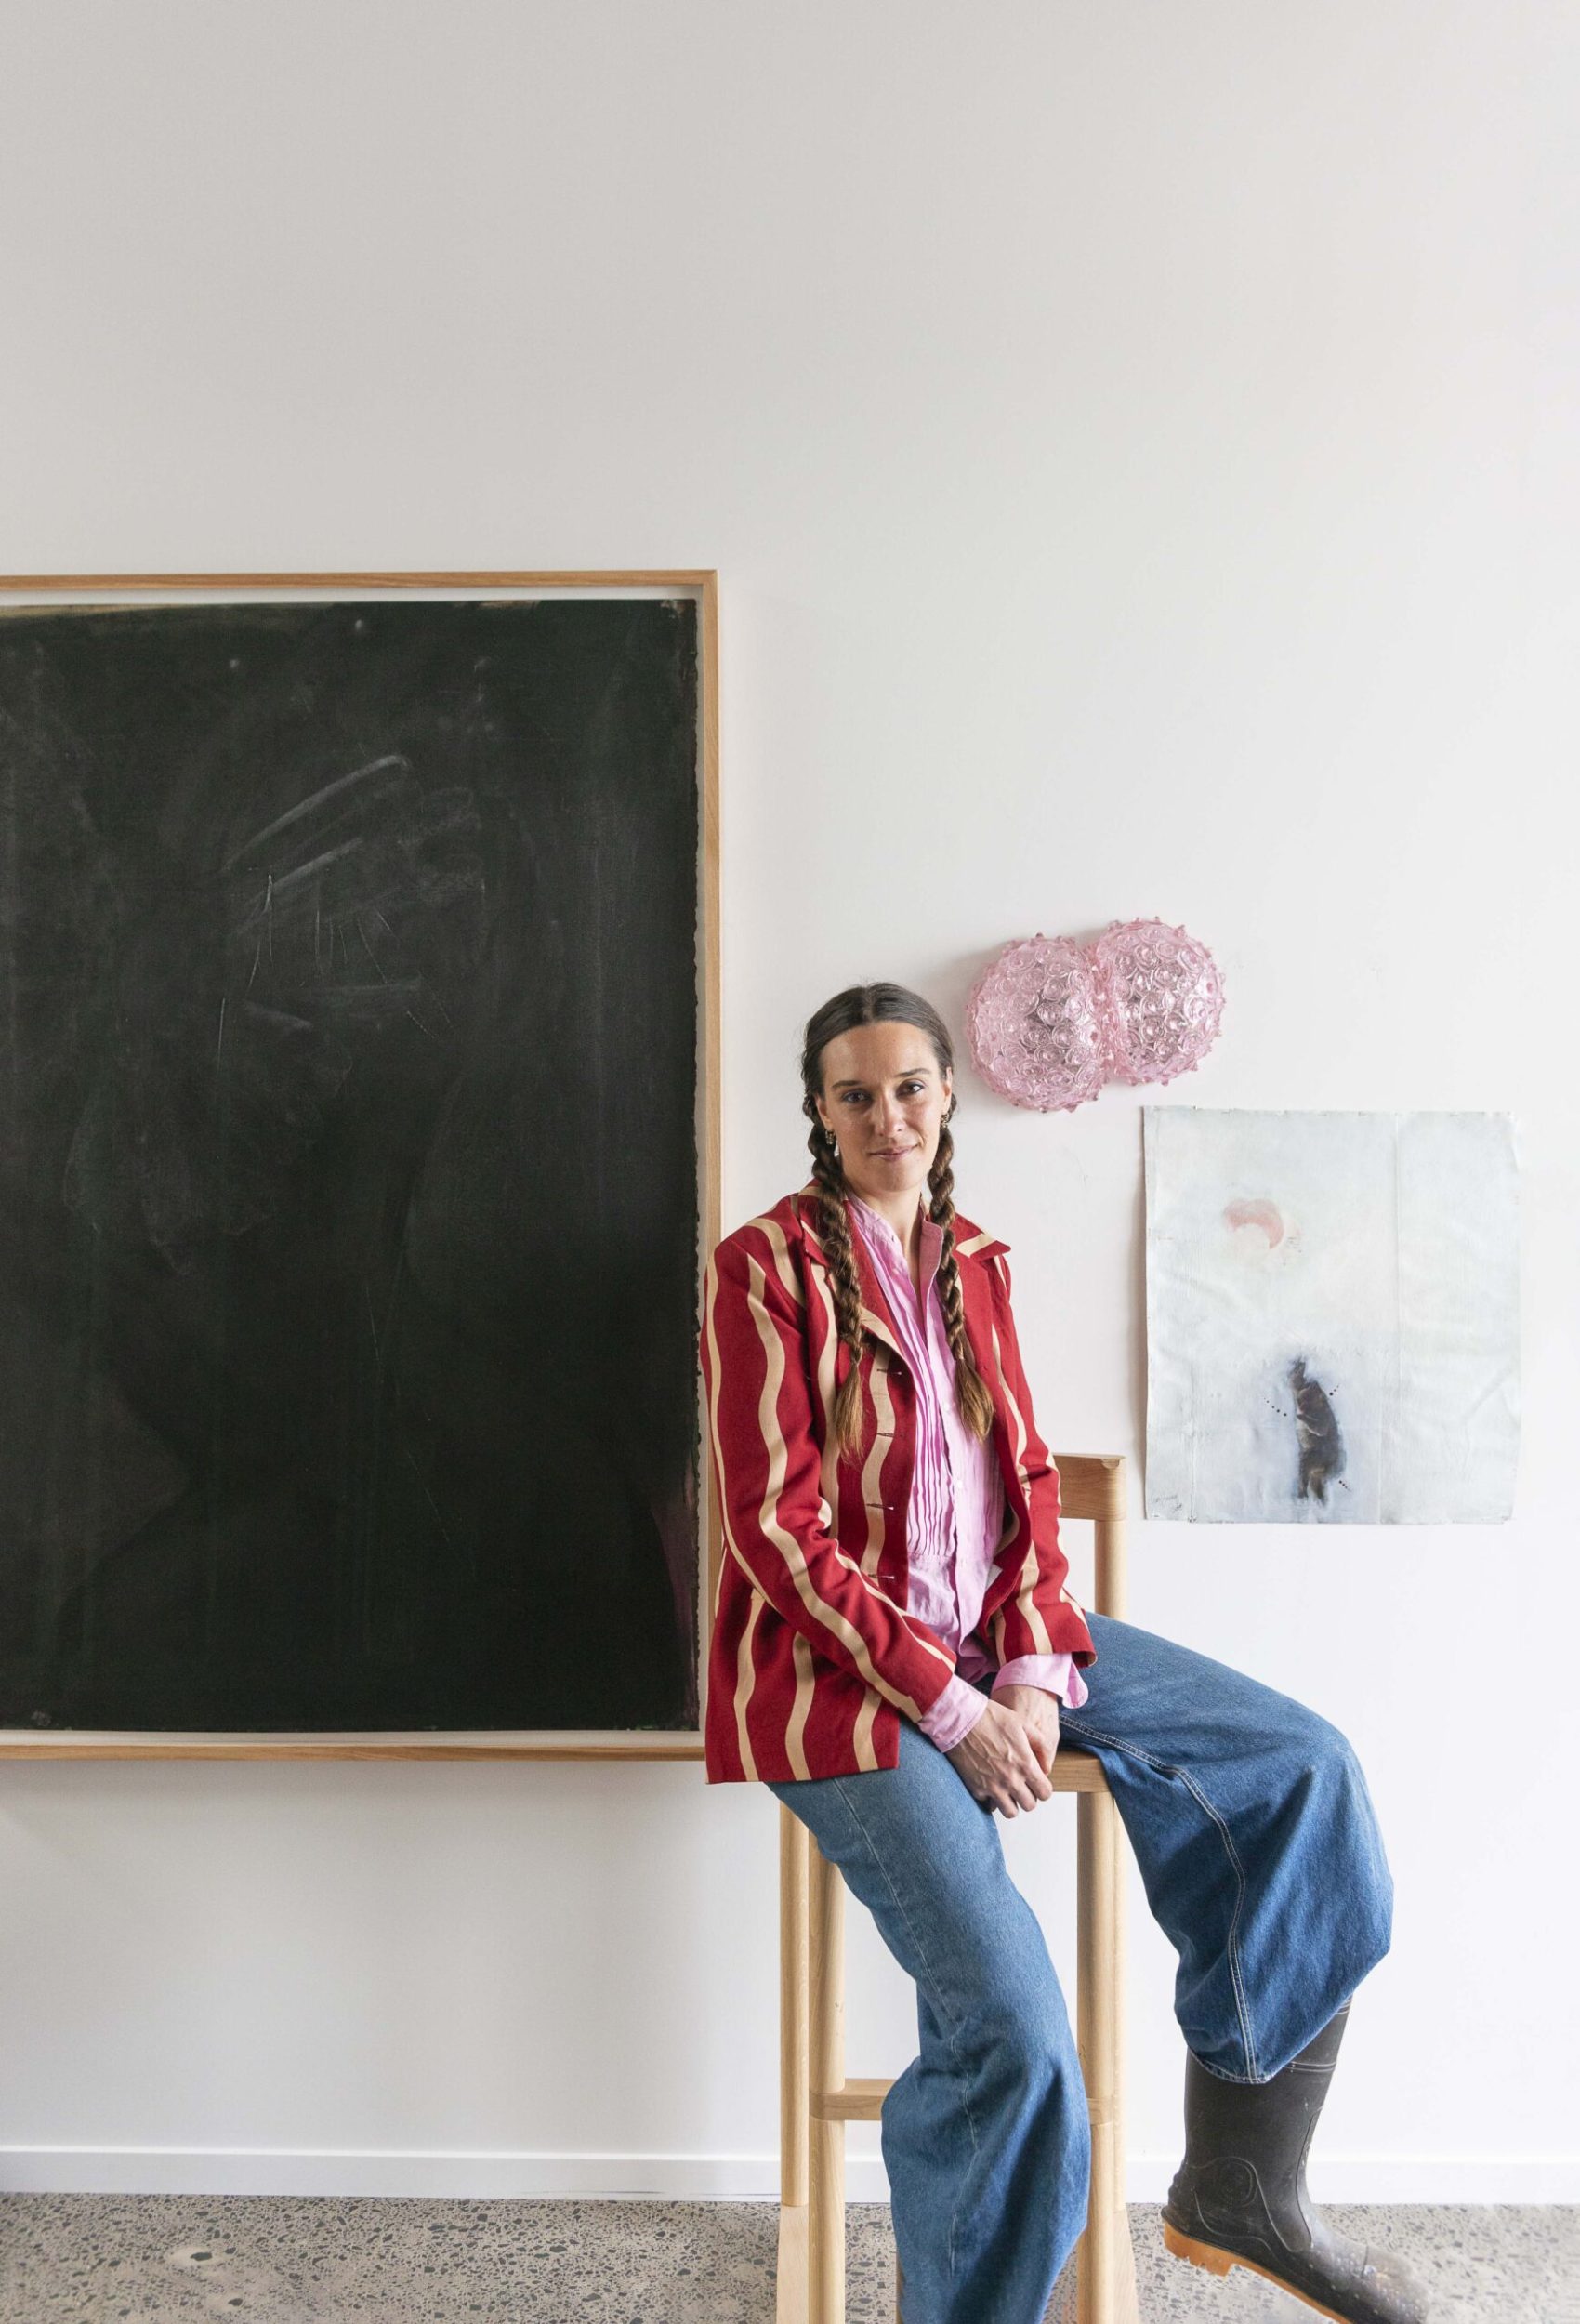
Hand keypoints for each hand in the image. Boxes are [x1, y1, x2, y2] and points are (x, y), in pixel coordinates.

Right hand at [944, 1688, 1060, 1817]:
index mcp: (1025, 1764)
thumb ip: (1041, 1743)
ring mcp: (993, 1787)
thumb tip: (1047, 1764)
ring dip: (1011, 1803)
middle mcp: (1011, 1780)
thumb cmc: (990, 1718)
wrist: (960, 1721)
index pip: (1045, 1793)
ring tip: (1007, 1790)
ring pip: (1010, 1812)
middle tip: (1021, 1785)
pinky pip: (989, 1805)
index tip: (1036, 1782)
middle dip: (1028, 1796)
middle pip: (1029, 1805)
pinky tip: (989, 1785)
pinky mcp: (976, 1789)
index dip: (1043, 1788)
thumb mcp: (1022, 1723)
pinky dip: (991, 1799)